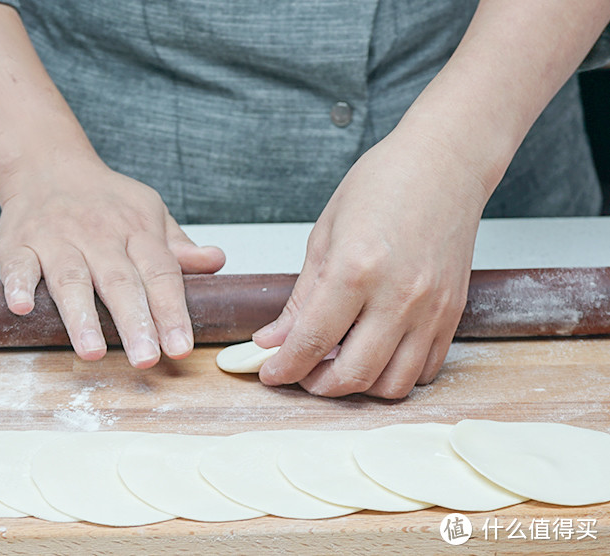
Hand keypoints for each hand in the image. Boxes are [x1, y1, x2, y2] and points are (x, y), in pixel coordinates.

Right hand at [0, 159, 224, 367]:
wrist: (48, 164)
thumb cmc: (104, 200)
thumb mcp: (149, 213)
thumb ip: (178, 246)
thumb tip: (216, 262)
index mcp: (136, 229)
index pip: (160, 274)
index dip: (172, 311)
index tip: (181, 346)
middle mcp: (98, 235)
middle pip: (119, 282)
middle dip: (134, 322)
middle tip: (146, 358)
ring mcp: (56, 238)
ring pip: (70, 279)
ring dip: (81, 316)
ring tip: (92, 351)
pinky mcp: (18, 242)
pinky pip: (17, 265)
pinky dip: (17, 286)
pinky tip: (21, 308)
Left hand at [253, 129, 487, 397]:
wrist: (445, 163)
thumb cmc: (384, 183)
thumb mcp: (325, 234)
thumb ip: (302, 297)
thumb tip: (273, 338)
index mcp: (356, 270)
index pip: (312, 342)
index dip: (284, 367)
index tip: (270, 373)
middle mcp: (398, 296)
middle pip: (353, 374)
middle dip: (317, 386)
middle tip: (300, 373)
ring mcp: (431, 309)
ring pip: (394, 384)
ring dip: (359, 388)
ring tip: (337, 366)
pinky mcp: (453, 313)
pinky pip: (427, 369)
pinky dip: (396, 374)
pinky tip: (376, 354)